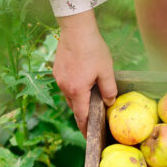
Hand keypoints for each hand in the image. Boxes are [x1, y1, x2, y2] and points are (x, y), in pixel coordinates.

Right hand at [53, 10, 116, 135]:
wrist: (76, 29)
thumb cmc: (93, 49)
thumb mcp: (106, 71)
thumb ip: (109, 89)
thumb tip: (109, 102)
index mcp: (77, 91)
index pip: (81, 117)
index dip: (86, 129)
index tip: (89, 138)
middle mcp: (65, 87)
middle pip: (75, 107)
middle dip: (83, 115)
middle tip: (93, 120)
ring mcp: (59, 78)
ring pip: (70, 96)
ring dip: (79, 100)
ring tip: (90, 100)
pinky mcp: (57, 70)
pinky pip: (66, 85)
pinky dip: (74, 88)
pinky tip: (83, 82)